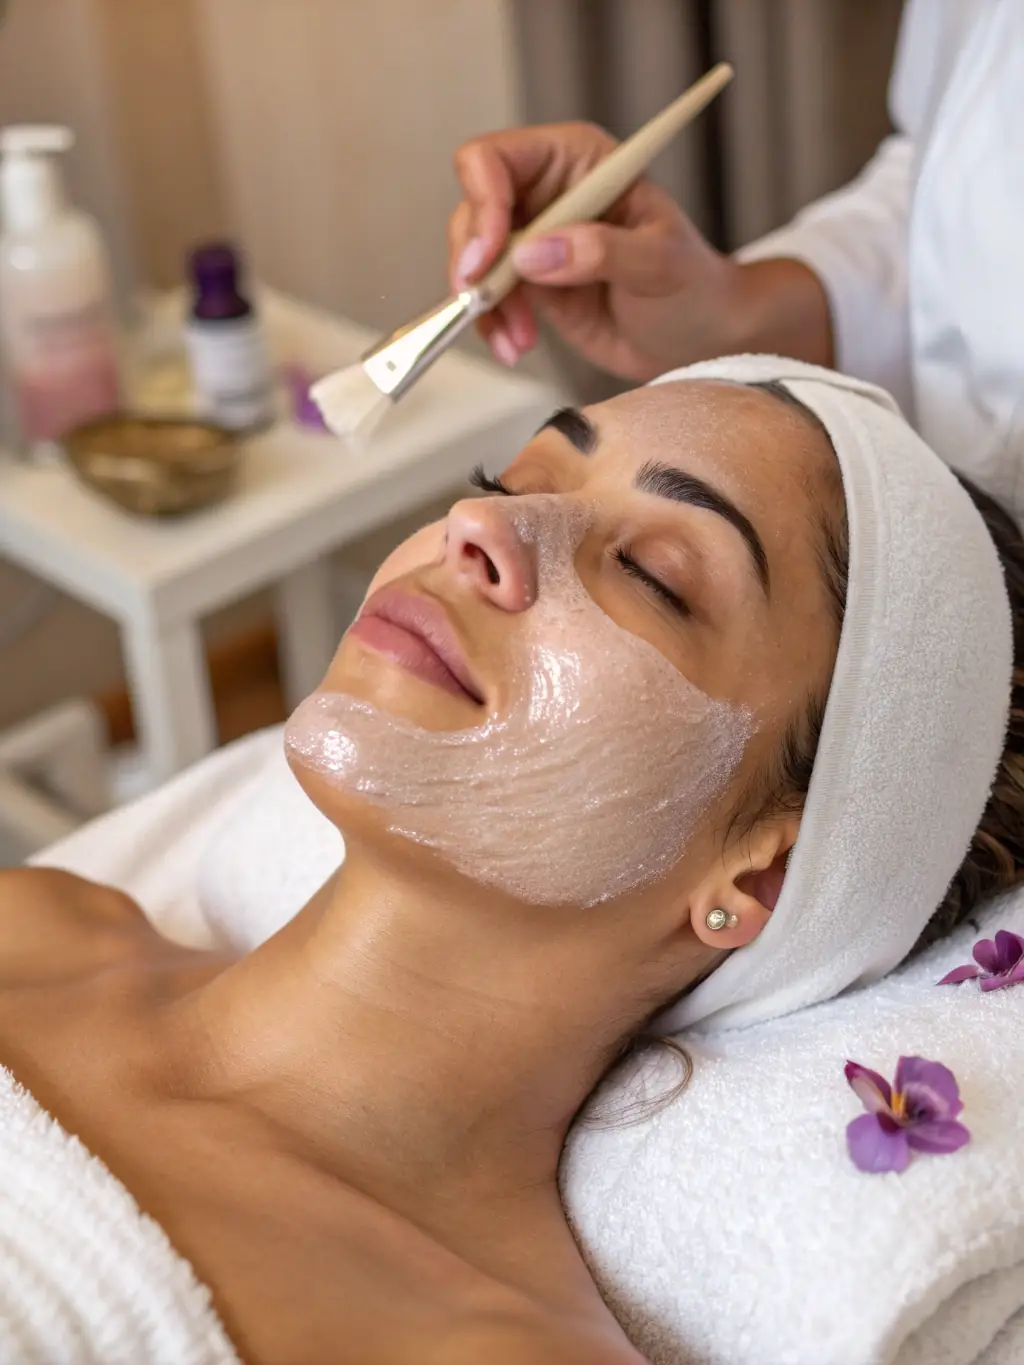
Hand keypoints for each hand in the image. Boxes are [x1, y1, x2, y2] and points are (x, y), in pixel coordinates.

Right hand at [447, 121, 746, 381]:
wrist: (698, 338)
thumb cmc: (692, 286)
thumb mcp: (658, 261)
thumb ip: (601, 250)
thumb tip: (535, 254)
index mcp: (578, 162)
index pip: (498, 159)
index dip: (483, 201)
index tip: (491, 254)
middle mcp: (547, 194)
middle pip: (472, 210)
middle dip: (473, 261)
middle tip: (485, 302)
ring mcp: (534, 241)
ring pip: (472, 260)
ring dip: (484, 304)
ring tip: (517, 340)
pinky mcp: (530, 285)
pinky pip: (488, 300)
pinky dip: (492, 326)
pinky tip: (516, 346)